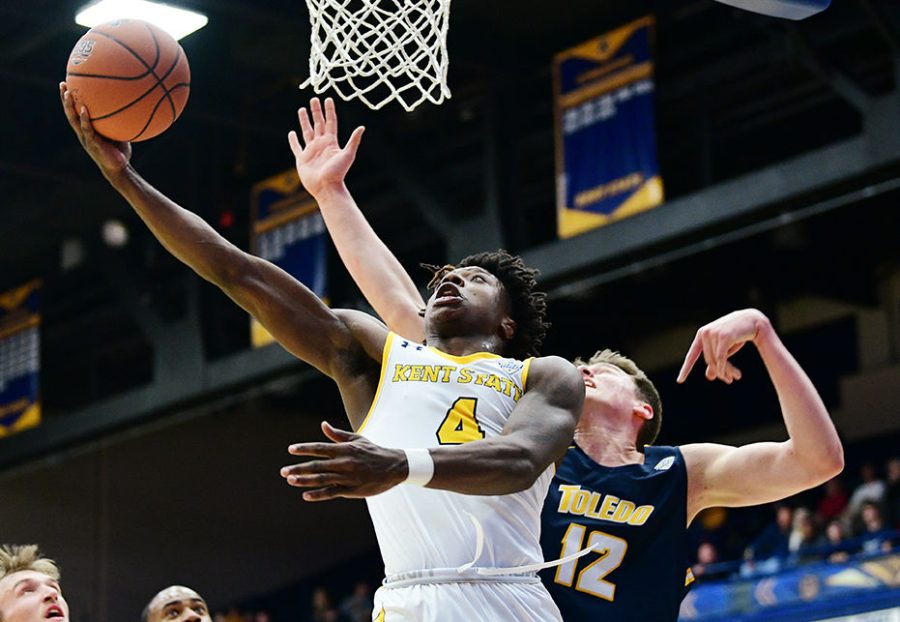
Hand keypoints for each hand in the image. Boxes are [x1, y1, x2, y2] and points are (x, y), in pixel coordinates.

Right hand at [59, 82, 131, 177]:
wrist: (120, 168)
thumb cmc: (120, 151)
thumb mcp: (119, 133)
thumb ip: (119, 121)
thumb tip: (129, 104)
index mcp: (86, 129)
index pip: (75, 112)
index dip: (70, 100)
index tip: (68, 84)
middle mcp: (83, 133)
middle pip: (70, 113)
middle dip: (65, 99)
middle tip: (62, 83)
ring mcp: (86, 138)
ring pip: (73, 120)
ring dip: (69, 106)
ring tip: (68, 93)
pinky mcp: (92, 144)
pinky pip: (87, 129)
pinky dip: (84, 119)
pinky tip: (84, 109)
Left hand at [280, 421, 407, 500]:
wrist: (394, 467)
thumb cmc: (373, 451)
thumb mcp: (357, 439)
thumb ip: (338, 434)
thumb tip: (323, 425)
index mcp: (345, 449)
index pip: (320, 448)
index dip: (304, 449)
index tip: (291, 449)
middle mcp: (344, 462)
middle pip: (317, 465)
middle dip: (299, 468)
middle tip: (283, 471)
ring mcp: (347, 477)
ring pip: (322, 479)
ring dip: (305, 480)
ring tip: (290, 480)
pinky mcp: (352, 490)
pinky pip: (332, 492)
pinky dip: (318, 494)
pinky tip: (305, 495)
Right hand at [287, 97, 364, 197]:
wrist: (327, 187)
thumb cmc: (338, 172)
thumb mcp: (347, 155)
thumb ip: (353, 141)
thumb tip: (362, 127)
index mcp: (331, 142)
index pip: (330, 122)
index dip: (329, 110)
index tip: (328, 99)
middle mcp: (321, 144)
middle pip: (318, 123)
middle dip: (316, 111)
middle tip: (314, 98)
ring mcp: (311, 151)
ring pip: (307, 131)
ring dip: (304, 121)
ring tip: (302, 109)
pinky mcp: (302, 159)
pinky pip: (296, 147)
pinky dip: (293, 140)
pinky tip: (292, 133)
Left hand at [677, 309, 769, 383]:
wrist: (753, 321)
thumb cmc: (737, 334)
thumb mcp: (724, 348)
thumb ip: (715, 360)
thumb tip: (709, 377)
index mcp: (701, 335)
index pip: (692, 355)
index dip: (686, 369)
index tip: (680, 381)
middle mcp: (704, 333)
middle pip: (709, 361)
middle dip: (719, 372)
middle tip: (730, 381)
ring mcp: (713, 333)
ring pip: (716, 360)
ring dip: (726, 371)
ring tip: (737, 377)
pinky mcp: (723, 336)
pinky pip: (721, 358)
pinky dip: (725, 368)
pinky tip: (734, 375)